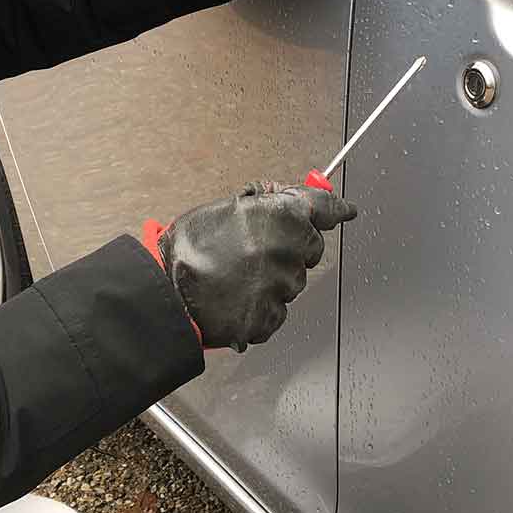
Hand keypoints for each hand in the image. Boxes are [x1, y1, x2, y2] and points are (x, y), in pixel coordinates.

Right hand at [143, 182, 358, 351]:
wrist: (167, 297)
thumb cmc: (188, 250)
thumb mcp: (224, 207)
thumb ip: (262, 201)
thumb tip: (284, 195)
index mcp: (280, 217)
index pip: (324, 208)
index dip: (336, 208)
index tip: (345, 210)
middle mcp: (288, 251)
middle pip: (310, 247)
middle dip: (292, 246)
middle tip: (257, 248)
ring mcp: (281, 287)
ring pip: (293, 280)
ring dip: (274, 277)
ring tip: (238, 274)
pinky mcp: (270, 317)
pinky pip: (277, 309)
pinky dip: (262, 305)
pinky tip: (238, 296)